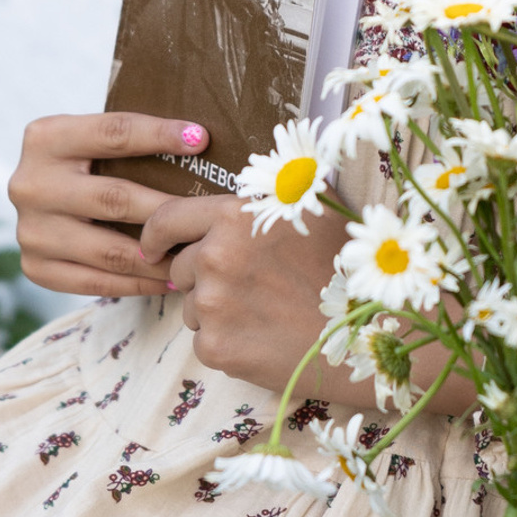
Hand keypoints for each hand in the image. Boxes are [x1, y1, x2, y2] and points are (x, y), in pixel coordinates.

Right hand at [9, 112, 208, 297]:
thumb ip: (127, 137)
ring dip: (159, 256)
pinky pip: (96, 282)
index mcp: (45, 138)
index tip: (201, 139)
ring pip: (110, 249)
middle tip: (208, 216)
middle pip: (115, 198)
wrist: (34, 197)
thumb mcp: (88, 138)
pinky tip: (167, 278)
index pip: (112, 134)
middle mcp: (30, 184)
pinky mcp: (34, 267)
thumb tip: (199, 137)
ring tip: (196, 255)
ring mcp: (30, 230)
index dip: (158, 135)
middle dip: (168, 209)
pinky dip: (137, 283)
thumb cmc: (80, 162)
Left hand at [139, 193, 349, 392]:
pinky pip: (206, 341)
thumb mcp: (316, 205)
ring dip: (217, 310)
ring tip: (266, 313)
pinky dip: (228, 342)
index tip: (152, 248)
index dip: (155, 234)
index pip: (168, 217)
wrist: (364, 336)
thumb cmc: (345, 267)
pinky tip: (265, 338)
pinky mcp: (217, 348)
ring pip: (194, 306)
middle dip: (205, 276)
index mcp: (235, 217)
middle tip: (251, 287)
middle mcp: (215, 257)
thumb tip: (269, 168)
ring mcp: (213, 305)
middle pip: (184, 267)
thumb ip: (279, 183)